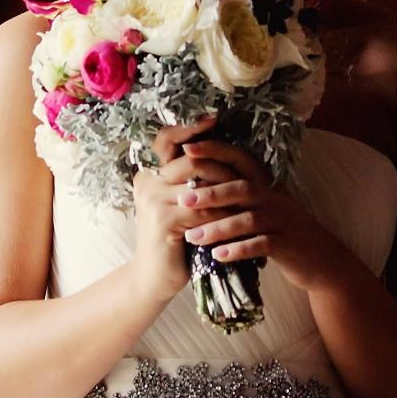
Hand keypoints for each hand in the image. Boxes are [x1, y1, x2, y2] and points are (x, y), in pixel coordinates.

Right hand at [128, 116, 242, 307]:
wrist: (154, 279)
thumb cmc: (173, 241)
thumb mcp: (179, 206)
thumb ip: (190, 182)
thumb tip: (219, 155)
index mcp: (148, 175)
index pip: (166, 141)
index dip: (189, 128)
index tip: (214, 119)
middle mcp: (146, 182)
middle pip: (191, 160)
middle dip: (222, 167)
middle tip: (248, 175)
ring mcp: (152, 200)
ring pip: (202, 185)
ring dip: (228, 193)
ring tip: (250, 197)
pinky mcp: (163, 220)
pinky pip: (203, 210)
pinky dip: (224, 215)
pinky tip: (239, 219)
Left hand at [174, 136, 347, 294]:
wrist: (323, 260)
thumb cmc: (283, 233)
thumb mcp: (264, 209)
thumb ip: (238, 199)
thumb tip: (196, 190)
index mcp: (266, 185)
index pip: (239, 159)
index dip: (214, 151)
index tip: (187, 148)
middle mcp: (274, 198)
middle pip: (240, 188)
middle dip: (210, 193)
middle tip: (182, 200)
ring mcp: (282, 221)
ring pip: (247, 219)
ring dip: (218, 228)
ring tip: (192, 237)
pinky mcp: (287, 245)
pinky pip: (261, 245)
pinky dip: (238, 249)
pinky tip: (218, 255)